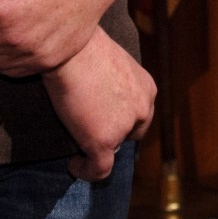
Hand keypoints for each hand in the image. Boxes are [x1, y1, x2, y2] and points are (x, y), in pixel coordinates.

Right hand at [42, 29, 155, 180]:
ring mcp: (124, 126)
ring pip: (112, 149)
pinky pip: (99, 169)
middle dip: (113, 135)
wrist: (71, 49)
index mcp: (146, 88)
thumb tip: (98, 91)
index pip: (140, 114)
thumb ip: (113, 82)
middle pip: (131, 134)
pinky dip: (86, 171)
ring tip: (77, 143)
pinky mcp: (104, 140)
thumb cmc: (84, 47)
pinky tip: (73, 164)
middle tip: (89, 130)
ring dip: (97, 148)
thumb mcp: (110, 63)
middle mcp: (142, 108)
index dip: (123, 121)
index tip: (102, 120)